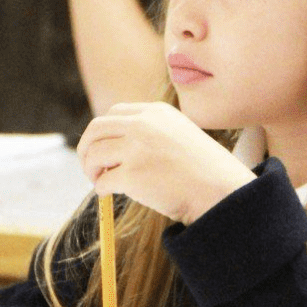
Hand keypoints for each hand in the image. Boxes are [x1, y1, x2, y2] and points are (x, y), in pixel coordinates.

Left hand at [77, 102, 256, 225]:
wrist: (220, 191)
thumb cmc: (202, 170)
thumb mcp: (178, 135)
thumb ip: (150, 132)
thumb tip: (111, 145)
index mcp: (156, 112)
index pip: (113, 113)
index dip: (102, 132)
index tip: (103, 148)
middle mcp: (144, 124)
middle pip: (96, 129)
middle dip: (86, 149)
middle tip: (90, 167)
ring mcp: (137, 148)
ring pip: (94, 154)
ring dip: (91, 170)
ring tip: (100, 181)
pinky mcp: (133, 175)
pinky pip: (103, 181)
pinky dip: (101, 189)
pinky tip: (110, 194)